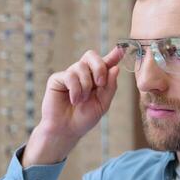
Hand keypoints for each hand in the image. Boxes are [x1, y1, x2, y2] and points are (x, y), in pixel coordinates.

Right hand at [22, 48, 121, 166]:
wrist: (66, 130)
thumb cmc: (84, 118)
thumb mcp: (102, 104)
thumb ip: (110, 87)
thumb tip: (115, 68)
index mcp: (96, 78)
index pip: (105, 63)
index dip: (113, 54)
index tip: (121, 49)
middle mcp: (83, 74)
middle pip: (91, 56)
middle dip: (99, 67)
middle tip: (100, 84)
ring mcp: (70, 75)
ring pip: (80, 66)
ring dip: (85, 86)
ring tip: (82, 100)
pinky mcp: (57, 79)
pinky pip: (70, 76)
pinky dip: (75, 89)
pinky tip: (74, 100)